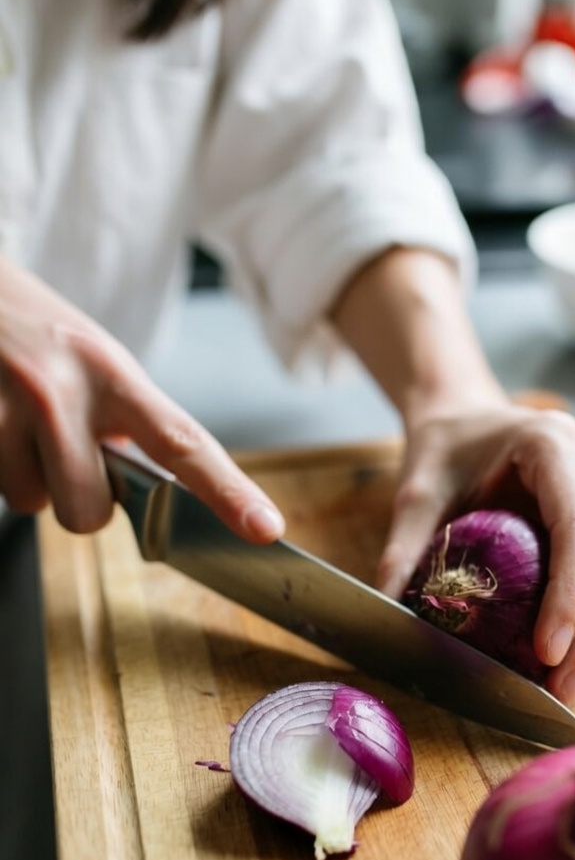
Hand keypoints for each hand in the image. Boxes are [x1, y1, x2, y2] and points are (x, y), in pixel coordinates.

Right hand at [0, 255, 283, 540]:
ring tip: (24, 425)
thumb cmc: (40, 332)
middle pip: (89, 511)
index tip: (264, 528)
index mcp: (112, 374)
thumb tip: (153, 492)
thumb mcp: (98, 361)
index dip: (227, 491)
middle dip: (81, 499)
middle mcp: (62, 390)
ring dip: (32, 480)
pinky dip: (1, 468)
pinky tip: (1, 425)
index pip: (181, 442)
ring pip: (34, 504)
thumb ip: (130, 422)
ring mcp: (7, 408)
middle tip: (68, 452)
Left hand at [375, 401, 574, 705]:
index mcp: (553, 443)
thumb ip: (404, 550)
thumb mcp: (415, 494)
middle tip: (560, 688)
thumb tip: (391, 616)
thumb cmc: (444, 452)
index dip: (573, 595)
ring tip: (567, 685)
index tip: (548, 652)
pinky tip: (574, 659)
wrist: (465, 422)